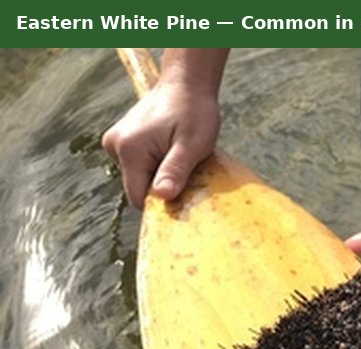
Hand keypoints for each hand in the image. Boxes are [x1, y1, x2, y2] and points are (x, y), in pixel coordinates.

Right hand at [102, 82, 219, 208]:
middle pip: (138, 187)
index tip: (183, 189)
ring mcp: (115, 142)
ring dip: (159, 174)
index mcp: (129, 149)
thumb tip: (162, 197)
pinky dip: (155, 164)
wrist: (186, 85)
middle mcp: (115, 145)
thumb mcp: (192, 145)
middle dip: (161, 184)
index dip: (161, 200)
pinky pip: (138, 165)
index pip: (139, 197)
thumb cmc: (193, 111)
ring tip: (177, 154)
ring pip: (139, 176)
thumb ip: (175, 171)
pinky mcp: (122, 140)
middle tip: (184, 166)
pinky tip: (169, 149)